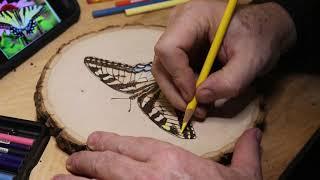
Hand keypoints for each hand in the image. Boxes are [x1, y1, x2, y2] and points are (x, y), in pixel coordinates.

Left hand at [53, 128, 261, 179]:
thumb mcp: (242, 177)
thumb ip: (245, 153)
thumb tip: (254, 135)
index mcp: (172, 162)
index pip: (134, 145)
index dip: (111, 142)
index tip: (96, 141)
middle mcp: (148, 175)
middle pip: (109, 162)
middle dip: (88, 160)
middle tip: (74, 159)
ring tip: (60, 179)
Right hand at [152, 0, 295, 117]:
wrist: (262, 31)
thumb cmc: (259, 37)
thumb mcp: (251, 60)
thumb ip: (229, 81)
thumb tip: (199, 98)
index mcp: (192, 17)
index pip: (169, 48)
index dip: (178, 76)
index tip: (194, 97)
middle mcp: (178, 26)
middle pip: (162, 62)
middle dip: (175, 90)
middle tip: (193, 110)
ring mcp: (178, 38)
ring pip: (164, 71)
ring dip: (179, 94)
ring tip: (200, 108)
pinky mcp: (181, 51)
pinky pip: (173, 74)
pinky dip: (184, 90)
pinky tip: (200, 99)